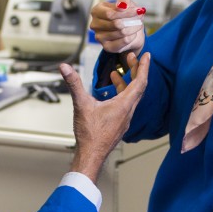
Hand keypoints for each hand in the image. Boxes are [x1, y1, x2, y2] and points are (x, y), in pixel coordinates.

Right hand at [60, 56, 149, 182]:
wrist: (91, 155)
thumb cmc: (90, 135)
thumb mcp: (81, 105)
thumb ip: (74, 84)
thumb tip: (65, 68)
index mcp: (123, 105)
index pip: (140, 82)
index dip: (144, 67)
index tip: (147, 56)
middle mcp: (128, 111)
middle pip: (138, 87)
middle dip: (136, 70)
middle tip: (131, 58)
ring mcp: (125, 118)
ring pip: (132, 96)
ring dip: (127, 82)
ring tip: (116, 73)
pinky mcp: (120, 123)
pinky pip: (126, 104)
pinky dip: (121, 93)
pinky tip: (110, 93)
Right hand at [89, 0, 145, 56]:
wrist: (129, 29)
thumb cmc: (125, 14)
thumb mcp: (126, 3)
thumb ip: (124, 0)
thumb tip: (122, 5)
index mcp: (96, 11)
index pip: (110, 14)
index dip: (126, 12)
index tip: (138, 10)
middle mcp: (95, 24)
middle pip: (116, 23)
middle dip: (131, 20)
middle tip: (141, 17)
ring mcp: (99, 37)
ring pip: (121, 32)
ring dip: (133, 28)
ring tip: (138, 24)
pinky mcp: (107, 47)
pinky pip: (123, 41)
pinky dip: (132, 36)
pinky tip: (134, 33)